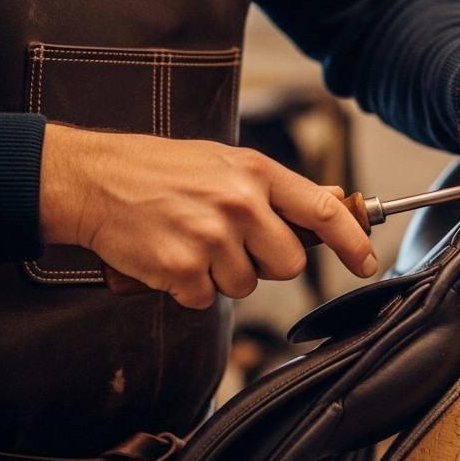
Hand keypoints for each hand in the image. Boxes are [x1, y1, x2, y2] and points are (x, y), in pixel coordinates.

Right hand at [39, 124, 377, 308]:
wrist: (93, 179)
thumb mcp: (225, 162)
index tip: (366, 263)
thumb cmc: (160, 170)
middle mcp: (240, 204)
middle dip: (267, 262)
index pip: (324, 213)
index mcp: (256, 173)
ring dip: (223, 274)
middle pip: (289, 263)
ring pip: (247, 285)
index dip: (353, 243)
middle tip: (232, 243)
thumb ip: (273, 189)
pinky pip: (206, 298)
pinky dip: (189, 287)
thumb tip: (326, 211)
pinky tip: (172, 257)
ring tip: (194, 243)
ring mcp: (210, 237)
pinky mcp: (181, 268)